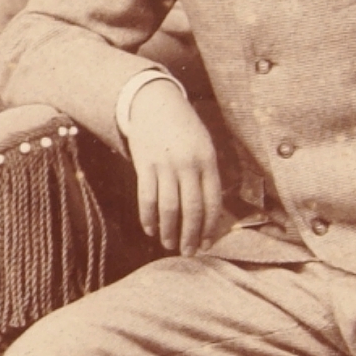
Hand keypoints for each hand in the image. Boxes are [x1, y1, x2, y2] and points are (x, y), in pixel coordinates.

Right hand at [125, 78, 223, 257]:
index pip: (212, 202)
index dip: (209, 227)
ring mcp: (165, 165)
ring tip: (169, 245)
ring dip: (169, 231)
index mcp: (208, 161)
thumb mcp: (204, 145)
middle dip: (190, 235)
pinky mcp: (144, 165)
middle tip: (188, 253)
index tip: (206, 244)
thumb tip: (210, 210)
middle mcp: (188, 165)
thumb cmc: (182, 127)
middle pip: (191, 209)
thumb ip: (208, 174)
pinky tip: (151, 229)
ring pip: (168, 207)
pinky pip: (146, 198)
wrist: (153, 102)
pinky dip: (148, 218)